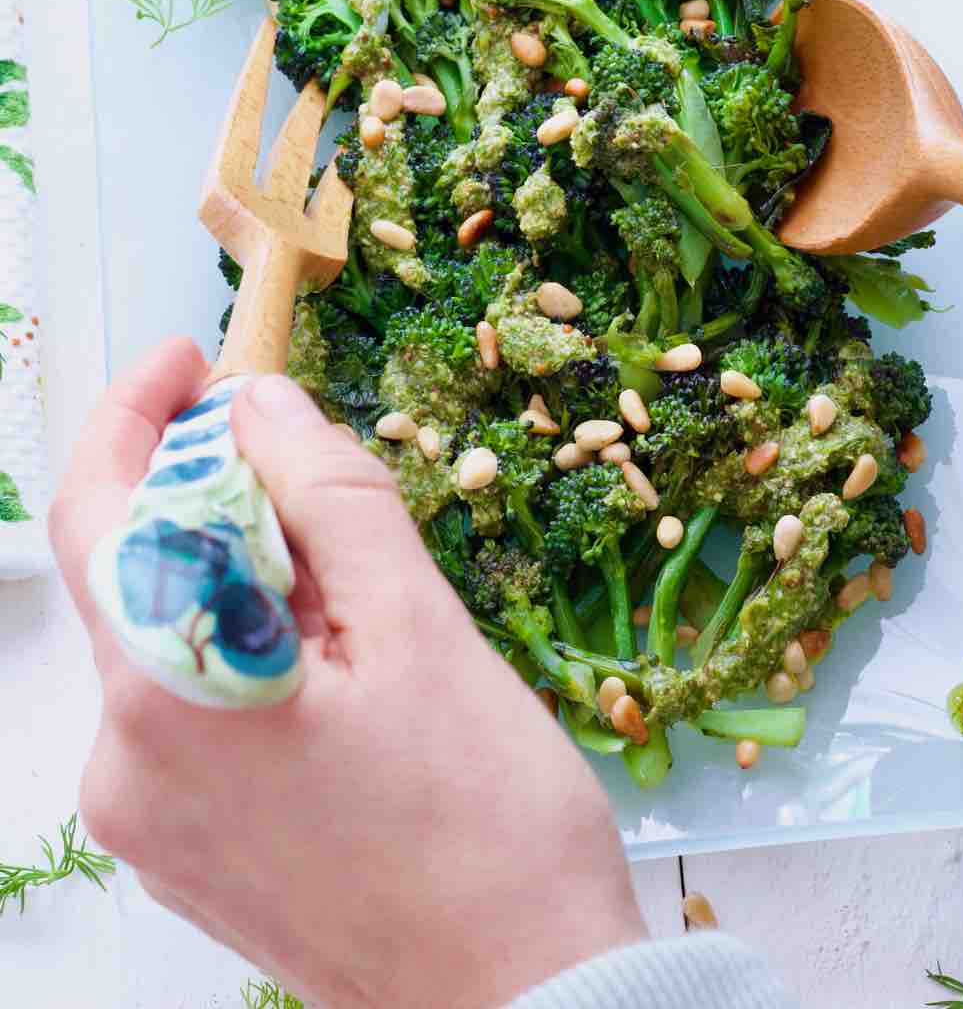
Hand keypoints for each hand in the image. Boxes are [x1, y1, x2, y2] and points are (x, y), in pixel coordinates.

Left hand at [51, 342, 645, 1007]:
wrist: (524, 995)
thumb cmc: (486, 823)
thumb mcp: (418, 627)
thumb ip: (327, 495)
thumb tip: (260, 403)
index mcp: (167, 699)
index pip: (95, 514)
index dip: (134, 416)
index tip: (195, 360)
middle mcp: (124, 768)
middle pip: (132, 575)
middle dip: (208, 495)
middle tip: (307, 461)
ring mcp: (148, 822)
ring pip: (165, 640)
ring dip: (237, 576)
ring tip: (354, 586)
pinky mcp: (183, 854)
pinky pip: (185, 709)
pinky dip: (240, 649)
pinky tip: (334, 659)